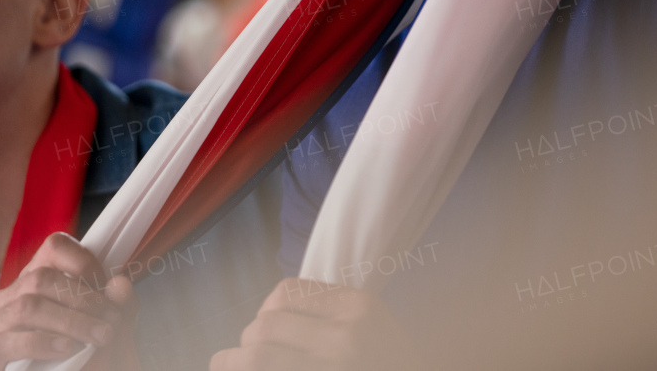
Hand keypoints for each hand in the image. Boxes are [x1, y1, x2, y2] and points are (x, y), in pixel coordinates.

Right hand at [0, 232, 139, 370]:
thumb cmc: (92, 346)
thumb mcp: (113, 322)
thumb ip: (120, 303)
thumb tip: (120, 284)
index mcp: (40, 276)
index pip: (54, 247)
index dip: (83, 261)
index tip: (106, 284)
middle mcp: (13, 295)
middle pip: (41, 278)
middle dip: (83, 299)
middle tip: (110, 320)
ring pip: (25, 307)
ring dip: (69, 321)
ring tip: (97, 336)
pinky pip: (6, 343)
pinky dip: (41, 343)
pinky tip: (65, 348)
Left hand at [209, 278, 420, 370]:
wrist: (433, 367)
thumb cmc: (389, 359)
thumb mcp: (374, 328)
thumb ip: (332, 315)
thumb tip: (267, 315)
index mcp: (361, 309)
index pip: (287, 293)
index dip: (266, 310)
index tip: (262, 326)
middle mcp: (347, 338)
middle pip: (265, 326)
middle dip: (247, 341)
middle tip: (239, 356)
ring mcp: (332, 366)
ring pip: (256, 356)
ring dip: (233, 363)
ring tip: (224, 364)